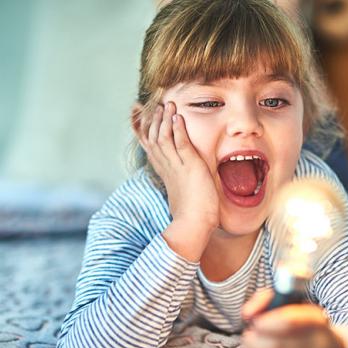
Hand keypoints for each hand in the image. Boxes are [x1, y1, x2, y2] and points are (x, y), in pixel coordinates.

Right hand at [139, 102, 219, 259]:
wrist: (193, 225)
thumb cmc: (190, 213)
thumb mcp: (180, 193)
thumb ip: (177, 182)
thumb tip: (179, 182)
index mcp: (164, 172)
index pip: (149, 146)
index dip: (142, 130)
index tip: (138, 115)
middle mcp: (167, 167)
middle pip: (152, 138)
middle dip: (152, 121)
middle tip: (153, 105)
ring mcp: (177, 167)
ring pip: (164, 138)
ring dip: (165, 120)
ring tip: (167, 105)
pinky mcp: (190, 168)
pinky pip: (181, 144)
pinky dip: (178, 130)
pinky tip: (178, 117)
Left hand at [242, 289, 347, 347]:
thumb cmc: (302, 326)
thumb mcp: (290, 304)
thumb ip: (264, 300)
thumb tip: (247, 314)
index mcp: (315, 321)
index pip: (289, 322)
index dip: (266, 323)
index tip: (256, 322)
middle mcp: (317, 345)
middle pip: (277, 347)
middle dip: (254, 341)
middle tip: (249, 335)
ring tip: (249, 347)